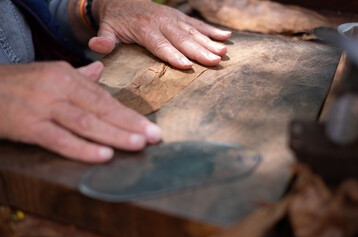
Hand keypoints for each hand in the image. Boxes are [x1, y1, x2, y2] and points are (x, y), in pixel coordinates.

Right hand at [0, 61, 161, 162]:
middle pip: (100, 109)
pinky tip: (103, 155)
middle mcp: (58, 89)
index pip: (105, 98)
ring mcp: (43, 106)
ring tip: (137, 145)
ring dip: (113, 135)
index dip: (129, 115)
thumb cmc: (19, 84)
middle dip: (129, 125)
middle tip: (154, 138)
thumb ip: (78, 76)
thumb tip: (100, 70)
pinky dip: (82, 148)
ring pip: (85, 122)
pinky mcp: (27, 125)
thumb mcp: (49, 73)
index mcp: (67, 76)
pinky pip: (59, 139)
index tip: (150, 128)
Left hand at [90, 0, 230, 68]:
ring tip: (223, 52)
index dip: (173, 55)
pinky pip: (196, 23)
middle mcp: (161, 22)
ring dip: (209, 42)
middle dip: (199, 51)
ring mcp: (172, 18)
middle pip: (182, 39)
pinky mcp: (178, 16)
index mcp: (144, 28)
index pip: (160, 45)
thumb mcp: (106, 28)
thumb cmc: (115, 20)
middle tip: (215, 62)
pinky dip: (211, 30)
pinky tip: (225, 36)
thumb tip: (97, 46)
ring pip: (193, 32)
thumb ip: (104, 39)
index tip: (187, 65)